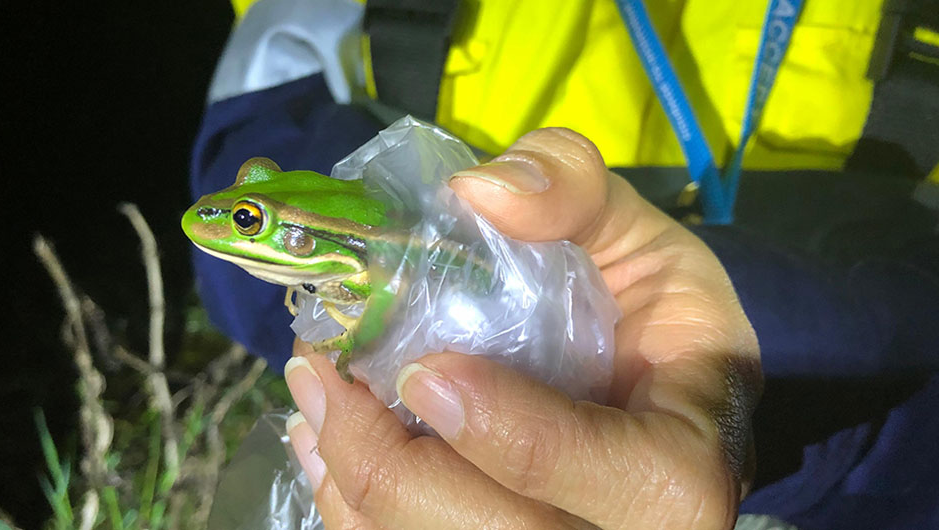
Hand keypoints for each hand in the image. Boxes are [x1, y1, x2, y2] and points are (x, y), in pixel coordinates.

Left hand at [285, 128, 761, 528]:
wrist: (655, 388)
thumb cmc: (652, 315)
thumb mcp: (637, 234)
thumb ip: (575, 192)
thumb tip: (477, 193)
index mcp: (684, 465)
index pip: (620, 480)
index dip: (517, 435)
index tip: (424, 371)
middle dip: (389, 467)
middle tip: (321, 374)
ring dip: (351, 482)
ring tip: (310, 395)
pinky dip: (349, 502)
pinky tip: (322, 439)